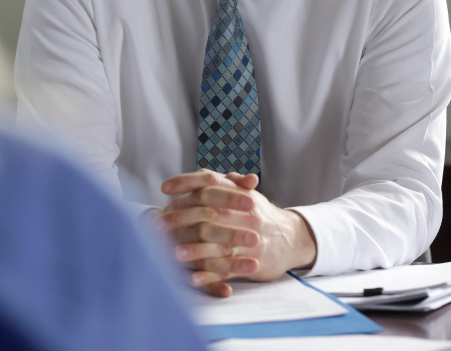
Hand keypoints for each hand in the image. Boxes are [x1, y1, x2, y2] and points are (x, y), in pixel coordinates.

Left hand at [155, 170, 316, 296]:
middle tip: (157, 224)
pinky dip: (209, 275)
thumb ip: (225, 182)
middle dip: (181, 218)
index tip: (164, 187)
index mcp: (240, 193)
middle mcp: (246, 214)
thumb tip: (200, 173)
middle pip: (209, 213)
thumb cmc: (260, 214)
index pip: (210, 182)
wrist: (292, 238)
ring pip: (218, 244)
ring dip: (194, 250)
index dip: (186, 182)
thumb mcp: (245, 194)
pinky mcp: (252, 261)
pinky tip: (192, 277)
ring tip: (172, 253)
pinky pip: (227, 269)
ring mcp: (250, 238)